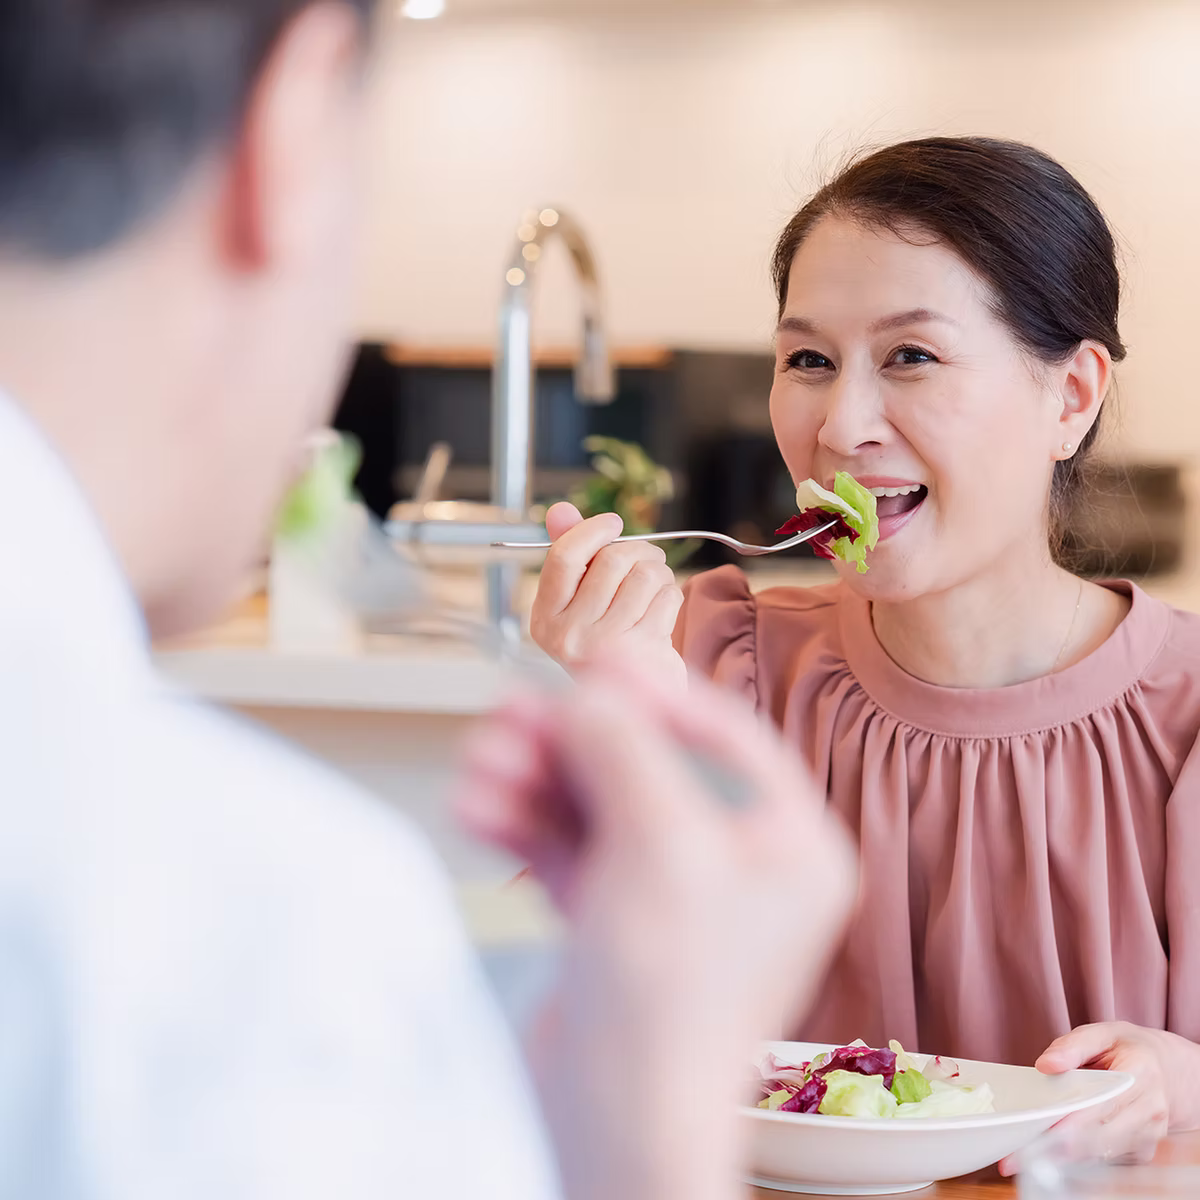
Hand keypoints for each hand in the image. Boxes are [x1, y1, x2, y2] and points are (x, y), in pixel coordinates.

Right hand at [455, 652, 855, 1199]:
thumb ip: (625, 753)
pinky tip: (479, 806)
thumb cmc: (668, 1009)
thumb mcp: (659, 849)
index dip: (654, 694)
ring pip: (597, 805)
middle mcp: (736, 867)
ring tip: (480, 762)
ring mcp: (673, 895)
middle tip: (513, 715)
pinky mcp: (615, 921)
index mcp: (789, 848)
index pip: (724, 737)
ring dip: (534, 778)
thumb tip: (592, 693)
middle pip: (647, 767)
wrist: (614, 1128)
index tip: (596, 664)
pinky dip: (523, 824)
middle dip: (572, 741)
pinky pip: (568, 849)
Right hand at [529, 502, 686, 688]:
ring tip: (655, 586)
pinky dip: (670, 596)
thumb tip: (559, 510)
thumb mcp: (578, 603)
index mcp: (545, 619)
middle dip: (639, 551)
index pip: (563, 557)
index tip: (613, 523)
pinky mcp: (642, 652)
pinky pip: (666, 597)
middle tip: (647, 559)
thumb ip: (569, 555)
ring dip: (659, 573)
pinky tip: (661, 611)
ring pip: (644, 575)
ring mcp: (605, 646)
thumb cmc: (606, 642)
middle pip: (611, 560)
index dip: (591, 530)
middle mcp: (568, 635)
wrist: (635, 701)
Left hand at [999, 1022, 1199, 1174]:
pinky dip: (1078, 1158)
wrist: (1170, 1070)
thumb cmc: (1129, 1049)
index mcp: (1140, 1076)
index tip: (1039, 1133)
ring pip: (1101, 1154)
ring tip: (1023, 1158)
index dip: (1069, 1123)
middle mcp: (1150, 1111)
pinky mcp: (1142, 1151)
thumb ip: (1072, 1045)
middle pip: (1100, 1139)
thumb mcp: (1102, 1033)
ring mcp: (1149, 1135)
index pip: (1101, 1106)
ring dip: (1064, 1159)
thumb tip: (1046, 1065)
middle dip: (1058, 1149)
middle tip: (1016, 1157)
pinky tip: (1051, 1154)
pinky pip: (1106, 1159)